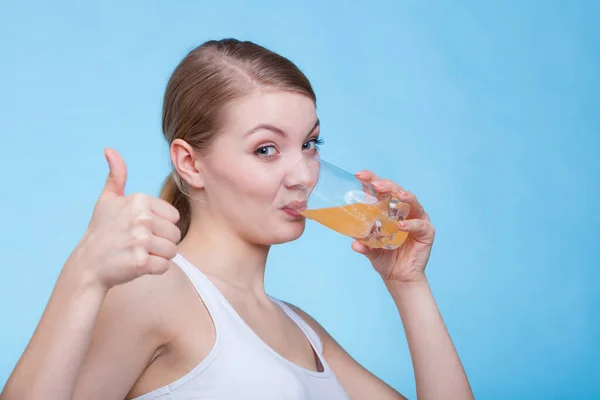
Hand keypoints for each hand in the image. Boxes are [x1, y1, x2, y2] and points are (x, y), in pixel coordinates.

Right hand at [68, 148, 180, 289]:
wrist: (87, 264)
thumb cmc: (102, 231)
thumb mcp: (107, 200)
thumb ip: (116, 176)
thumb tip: (110, 150)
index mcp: (139, 200)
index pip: (174, 217)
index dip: (161, 226)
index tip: (141, 229)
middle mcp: (141, 218)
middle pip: (175, 234)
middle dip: (162, 242)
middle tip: (139, 244)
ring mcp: (140, 240)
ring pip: (172, 251)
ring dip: (159, 256)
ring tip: (139, 253)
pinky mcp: (140, 261)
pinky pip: (165, 266)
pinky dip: (154, 269)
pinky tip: (138, 265)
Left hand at [351, 170, 434, 282]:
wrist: (399, 277)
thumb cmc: (384, 258)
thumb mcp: (370, 250)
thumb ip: (364, 244)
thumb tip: (354, 243)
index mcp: (388, 209)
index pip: (380, 190)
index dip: (371, 180)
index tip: (359, 174)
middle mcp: (403, 210)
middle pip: (396, 191)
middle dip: (386, 185)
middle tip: (376, 184)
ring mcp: (416, 219)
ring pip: (412, 202)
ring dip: (405, 196)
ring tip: (397, 195)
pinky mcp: (426, 232)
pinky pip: (420, 225)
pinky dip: (411, 224)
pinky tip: (402, 225)